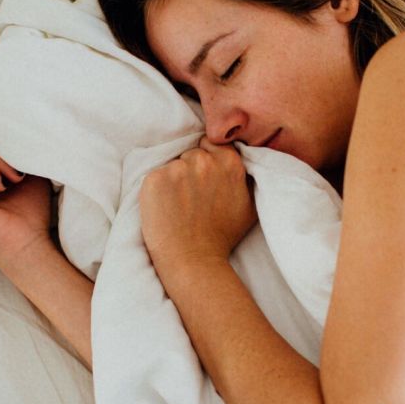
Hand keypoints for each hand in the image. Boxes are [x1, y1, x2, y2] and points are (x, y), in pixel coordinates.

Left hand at [139, 137, 257, 278]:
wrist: (194, 259)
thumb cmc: (221, 236)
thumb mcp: (249, 203)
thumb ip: (246, 175)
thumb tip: (244, 157)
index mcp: (229, 162)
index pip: (211, 143)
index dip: (207, 160)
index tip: (205, 180)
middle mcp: (204, 161)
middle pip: (191, 154)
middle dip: (191, 171)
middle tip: (192, 198)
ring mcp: (177, 169)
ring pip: (173, 165)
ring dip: (174, 180)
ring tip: (179, 206)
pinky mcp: (155, 179)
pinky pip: (155, 176)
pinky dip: (157, 190)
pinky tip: (165, 208)